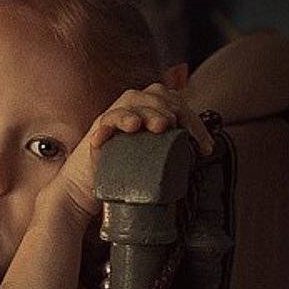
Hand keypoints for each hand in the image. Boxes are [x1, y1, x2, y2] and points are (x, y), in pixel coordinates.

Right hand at [40, 83, 215, 224]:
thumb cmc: (118, 181)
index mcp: (146, 118)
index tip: (205, 146)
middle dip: (175, 110)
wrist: (83, 194)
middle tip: (186, 132)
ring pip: (133, 100)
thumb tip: (201, 156)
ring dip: (151, 111)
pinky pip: (108, 118)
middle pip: (156, 94)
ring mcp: (112, 120)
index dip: (192, 118)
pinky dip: (121, 119)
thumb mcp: (151, 166)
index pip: (173, 103)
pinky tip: (133, 127)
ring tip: (163, 126)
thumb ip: (170, 156)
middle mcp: (130, 114)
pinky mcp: (97, 133)